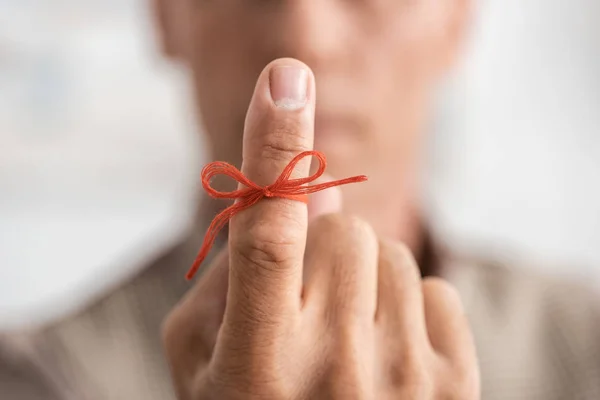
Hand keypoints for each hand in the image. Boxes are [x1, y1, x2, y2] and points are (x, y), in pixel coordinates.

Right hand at [162, 58, 479, 398]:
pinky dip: (405, 304)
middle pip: (340, 230)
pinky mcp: (455, 385)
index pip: (266, 238)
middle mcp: (332, 371)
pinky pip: (434, 287)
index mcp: (255, 363)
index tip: (285, 79)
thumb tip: (306, 200)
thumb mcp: (203, 358)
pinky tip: (385, 350)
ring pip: (388, 252)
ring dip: (360, 275)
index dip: (272, 152)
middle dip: (319, 247)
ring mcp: (402, 382)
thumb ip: (233, 274)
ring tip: (343, 333)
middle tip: (305, 297)